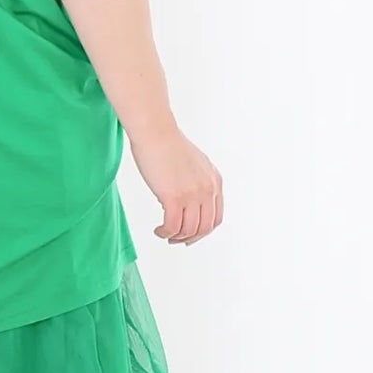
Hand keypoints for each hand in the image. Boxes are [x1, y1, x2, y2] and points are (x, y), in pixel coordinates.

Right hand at [131, 126, 222, 244]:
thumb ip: (197, 182)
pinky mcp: (174, 197)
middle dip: (190, 238)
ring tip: (164, 233)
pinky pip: (172, 226)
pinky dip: (165, 232)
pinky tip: (158, 229)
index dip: (203, 231)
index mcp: (215, 181)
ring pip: (189, 230)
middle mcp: (207, 190)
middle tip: (176, 239)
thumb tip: (188, 200)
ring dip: (176, 236)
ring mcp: (192, 195)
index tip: (191, 234)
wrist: (156, 133)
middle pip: (205, 227)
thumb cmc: (168, 144)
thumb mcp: (195, 164)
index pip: (216, 217)